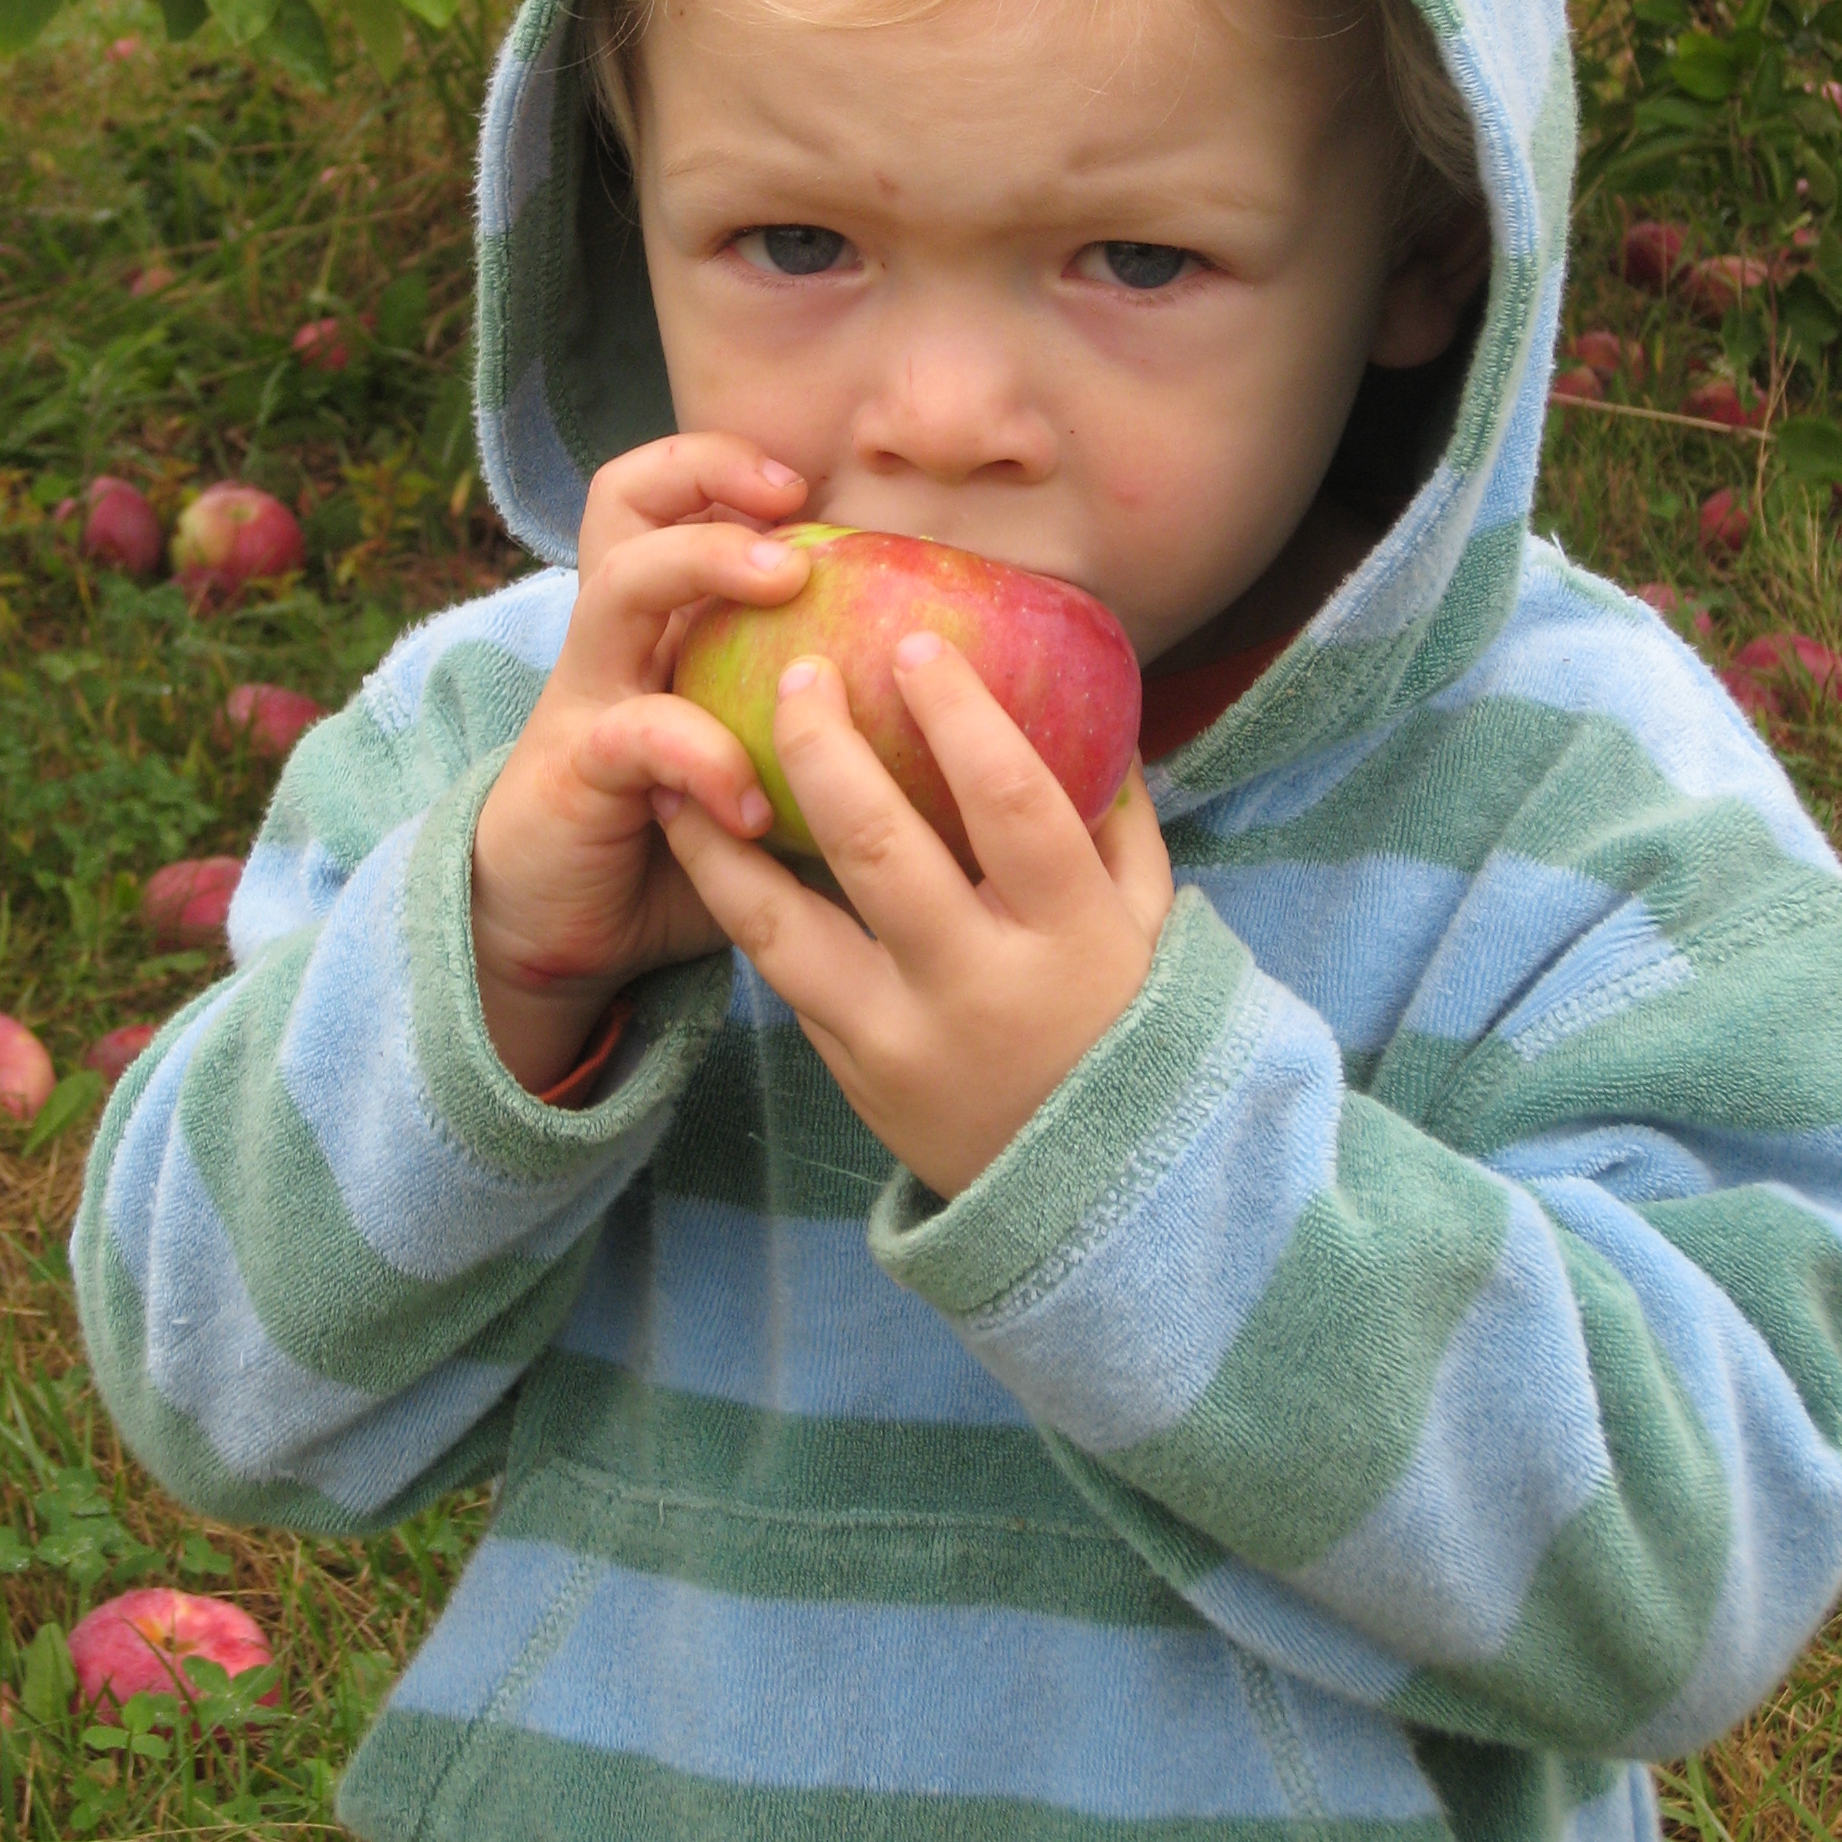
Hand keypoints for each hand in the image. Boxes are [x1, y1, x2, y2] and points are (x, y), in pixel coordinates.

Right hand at [470, 433, 812, 1091]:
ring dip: (707, 560)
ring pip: (623, 584)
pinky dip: (705, 756)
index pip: (667, 495)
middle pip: (625, 499)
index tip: (807, 483)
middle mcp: (619, 641)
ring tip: (786, 579)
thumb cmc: (682, 843)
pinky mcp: (576, 770)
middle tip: (792, 497)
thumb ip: (831, 731)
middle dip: (706, 469)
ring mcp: (590, 697)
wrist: (561, 928)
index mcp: (662, 625)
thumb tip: (979, 720)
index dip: (724, 463)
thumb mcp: (763, 768)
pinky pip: (639, 734)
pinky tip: (751, 804)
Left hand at [650, 631, 1174, 1200]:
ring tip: (688, 752)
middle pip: (878, 843)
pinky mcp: (849, 1070)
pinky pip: (782, 971)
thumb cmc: (1125, 1029)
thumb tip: (1093, 712)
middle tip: (798, 670)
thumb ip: (1120, 825)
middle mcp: (978, 985)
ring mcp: (901, 1036)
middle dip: (824, 743)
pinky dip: (737, 896)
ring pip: (783, 922)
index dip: (958, 712)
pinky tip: (701, 834)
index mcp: (1071, 936)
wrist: (1095, 1199)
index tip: (914, 643)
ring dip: (724, 829)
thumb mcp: (1153, 928)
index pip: (1010, 799)